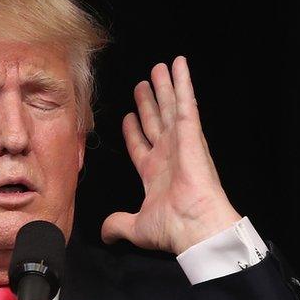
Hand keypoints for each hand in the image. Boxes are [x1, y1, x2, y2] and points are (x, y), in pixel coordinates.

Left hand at [101, 56, 240, 254]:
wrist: (195, 226)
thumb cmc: (173, 228)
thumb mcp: (136, 227)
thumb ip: (118, 224)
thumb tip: (105, 234)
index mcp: (155, 175)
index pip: (141, 146)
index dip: (134, 131)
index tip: (129, 116)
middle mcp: (168, 155)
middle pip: (155, 121)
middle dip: (148, 103)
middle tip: (142, 84)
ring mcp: (180, 143)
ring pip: (169, 107)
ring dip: (164, 87)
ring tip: (158, 68)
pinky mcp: (191, 134)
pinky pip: (185, 103)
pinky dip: (183, 83)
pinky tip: (179, 65)